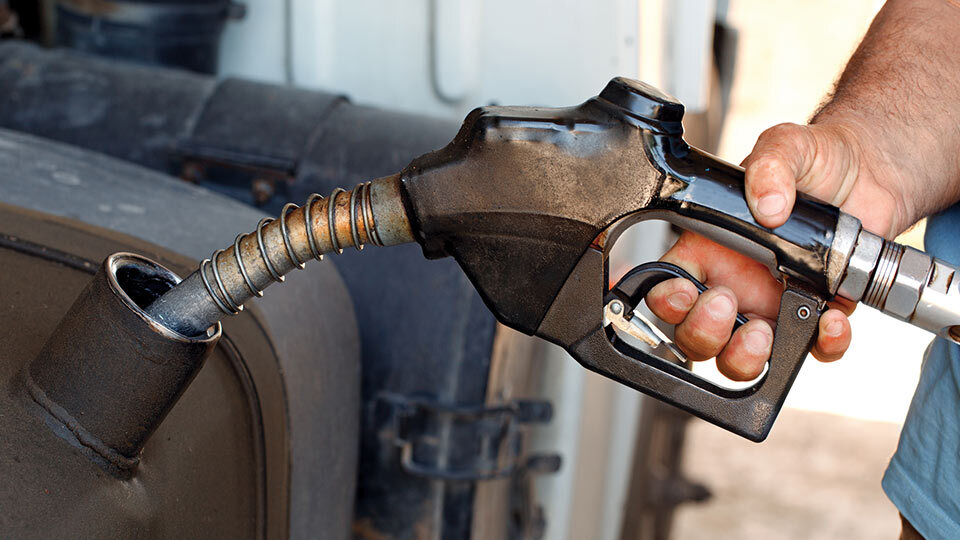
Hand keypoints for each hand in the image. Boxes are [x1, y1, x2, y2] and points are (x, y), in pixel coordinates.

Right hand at [646, 122, 908, 379]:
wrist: (872, 173)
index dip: (666, 300)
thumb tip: (766, 203)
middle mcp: (732, 284)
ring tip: (762, 335)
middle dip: (703, 333)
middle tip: (726, 306)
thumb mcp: (786, 146)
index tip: (684, 291)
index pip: (667, 288)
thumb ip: (770, 164)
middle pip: (695, 336)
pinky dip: (823, 345)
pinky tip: (831, 319)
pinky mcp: (815, 315)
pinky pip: (811, 349)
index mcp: (708, 249)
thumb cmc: (816, 162)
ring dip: (743, 357)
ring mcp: (771, 306)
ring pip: (740, 359)